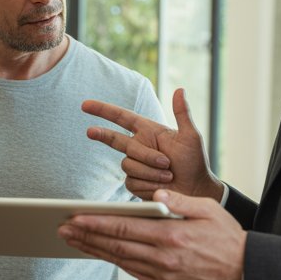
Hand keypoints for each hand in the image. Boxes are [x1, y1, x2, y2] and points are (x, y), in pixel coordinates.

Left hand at [59, 189, 245, 279]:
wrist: (244, 270)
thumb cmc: (225, 234)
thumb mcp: (206, 208)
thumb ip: (178, 201)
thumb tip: (155, 194)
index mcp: (171, 237)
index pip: (124, 229)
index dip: (96, 224)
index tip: (75, 218)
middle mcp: (162, 259)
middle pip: (115, 246)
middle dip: (85, 237)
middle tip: (61, 228)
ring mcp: (161, 274)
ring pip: (119, 260)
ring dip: (92, 250)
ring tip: (71, 239)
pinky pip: (131, 271)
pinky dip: (112, 260)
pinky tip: (97, 252)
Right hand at [83, 88, 221, 200]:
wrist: (195, 190)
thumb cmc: (195, 162)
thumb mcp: (191, 136)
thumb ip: (183, 113)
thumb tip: (179, 89)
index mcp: (148, 131)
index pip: (121, 117)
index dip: (103, 110)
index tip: (85, 105)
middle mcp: (138, 146)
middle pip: (115, 140)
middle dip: (101, 134)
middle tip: (90, 131)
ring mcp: (134, 165)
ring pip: (128, 164)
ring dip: (149, 169)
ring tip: (168, 173)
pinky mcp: (134, 183)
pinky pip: (131, 181)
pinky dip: (148, 183)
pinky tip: (160, 186)